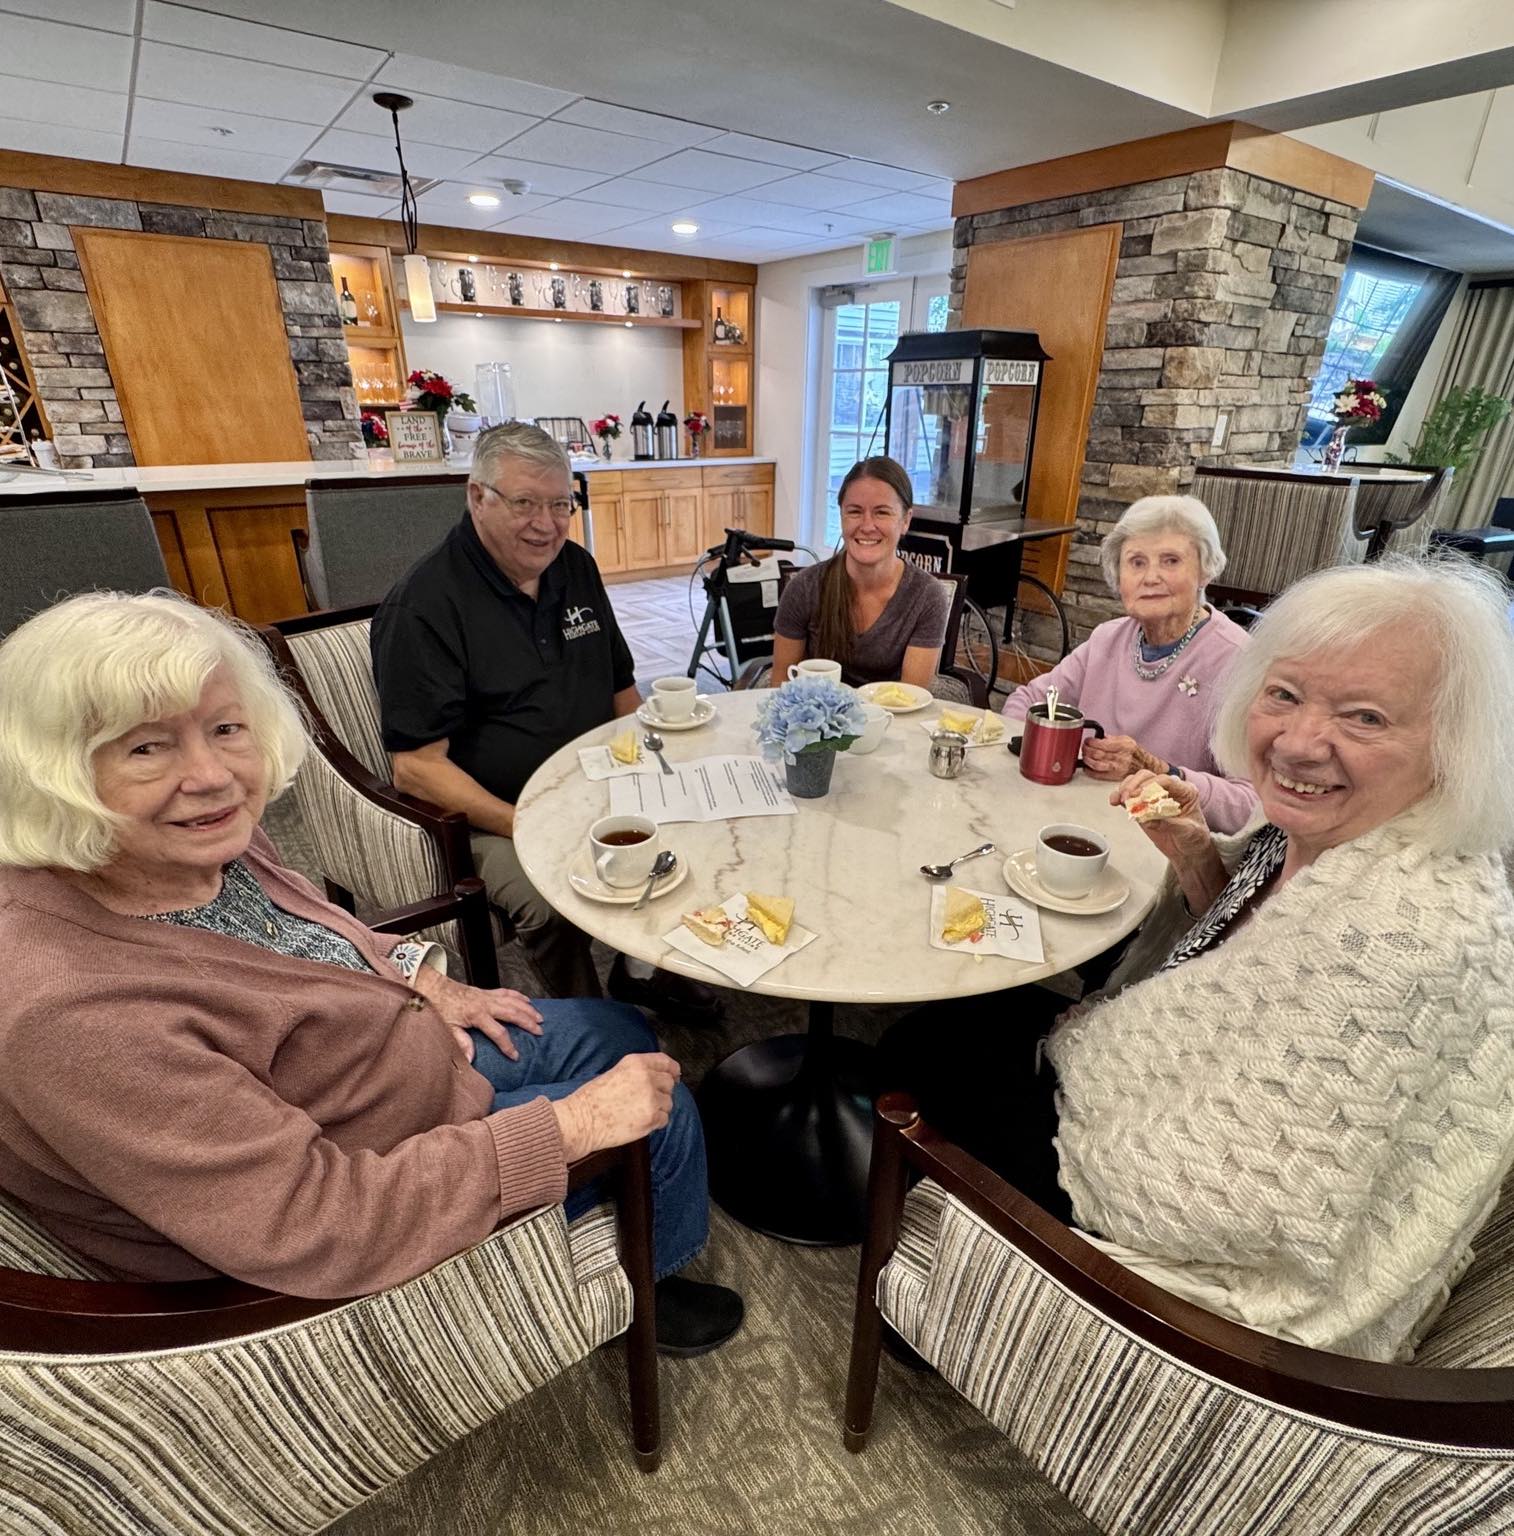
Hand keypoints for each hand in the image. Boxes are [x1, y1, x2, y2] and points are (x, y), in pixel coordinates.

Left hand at [411, 968, 542, 1063]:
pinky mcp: (487, 991)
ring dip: (528, 1009)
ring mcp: (488, 996)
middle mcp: (486, 1004)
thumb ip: (461, 1042)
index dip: (508, 1046)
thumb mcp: (447, 1027)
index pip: (498, 1033)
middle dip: (528, 1023)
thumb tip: (470, 1059)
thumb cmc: (439, 1007)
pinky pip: (507, 992)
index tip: (516, 1056)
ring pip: (514, 1001)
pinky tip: (527, 1001)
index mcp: (477, 1015)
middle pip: (513, 1013)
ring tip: (540, 1018)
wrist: (434, 987)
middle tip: (540, 1032)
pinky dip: (519, 996)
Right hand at [552, 1053, 680, 1160]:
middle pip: (669, 1083)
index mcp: (636, 1063)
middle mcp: (646, 1078)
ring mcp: (650, 1099)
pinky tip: (639, 1121)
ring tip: (639, 1112)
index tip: (675, 1076)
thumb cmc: (592, 1098)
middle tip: (649, 1099)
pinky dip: (655, 1122)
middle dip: (663, 1091)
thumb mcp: (617, 1072)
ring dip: (658, 1108)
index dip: (673, 1070)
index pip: (666, 1062)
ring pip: (668, 1103)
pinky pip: (664, 1119)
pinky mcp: (650, 1118)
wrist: (581, 1120)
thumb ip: (639, 1072)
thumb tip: (661, 1076)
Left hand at [1080, 734, 1163, 780]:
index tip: (1088, 741)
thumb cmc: (1133, 752)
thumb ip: (1111, 738)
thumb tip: (1098, 737)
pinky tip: (1087, 766)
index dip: (1091, 742)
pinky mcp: (1113, 776)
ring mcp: (1117, 768)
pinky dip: (1089, 770)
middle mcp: (1120, 757)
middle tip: (1084, 747)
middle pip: (1097, 754)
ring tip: (1085, 756)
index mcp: (1123, 746)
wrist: (1143, 765)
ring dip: (1087, 760)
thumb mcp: (1125, 740)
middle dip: (1086, 749)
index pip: (1103, 744)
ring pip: (1096, 764)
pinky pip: (1097, 774)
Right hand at [1110, 769, 1220, 896]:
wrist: (1188, 851)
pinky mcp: (1142, 805)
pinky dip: (1120, 796)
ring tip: (1119, 800)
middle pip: (1147, 777)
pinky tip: (1115, 801)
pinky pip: (1129, 796)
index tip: (1140, 796)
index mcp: (1185, 791)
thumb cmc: (1193, 838)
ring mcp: (1154, 796)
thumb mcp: (1187, 831)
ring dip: (1125, 789)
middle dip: (1135, 785)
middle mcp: (1169, 789)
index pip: (1166, 780)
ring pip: (1136, 782)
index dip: (1151, 786)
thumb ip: (1170, 823)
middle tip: (1128, 798)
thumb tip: (1149, 818)